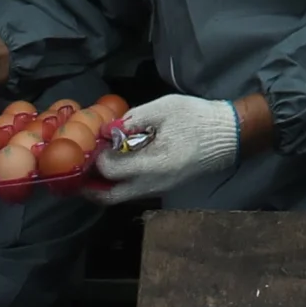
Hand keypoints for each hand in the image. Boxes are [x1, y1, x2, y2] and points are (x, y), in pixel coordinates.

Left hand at [88, 95, 243, 204]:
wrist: (229, 136)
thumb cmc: (197, 119)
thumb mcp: (164, 109)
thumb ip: (134, 119)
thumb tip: (110, 129)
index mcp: (153, 165)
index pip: (111, 169)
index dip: (97, 156)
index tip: (93, 142)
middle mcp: (152, 185)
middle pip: (109, 196)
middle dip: (89, 186)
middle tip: (77, 171)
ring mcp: (158, 190)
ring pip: (120, 197)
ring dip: (102, 186)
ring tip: (92, 168)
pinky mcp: (162, 188)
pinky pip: (133, 192)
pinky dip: (117, 183)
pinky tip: (114, 167)